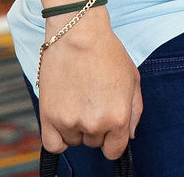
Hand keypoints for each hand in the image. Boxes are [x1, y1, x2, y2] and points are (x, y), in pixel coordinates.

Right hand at [39, 18, 140, 158]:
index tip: (110, 130)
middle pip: (95, 143)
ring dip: (76, 128)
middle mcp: (95, 124)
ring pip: (74, 141)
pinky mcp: (48, 116)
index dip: (114, 140)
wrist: (78, 34)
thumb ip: (134, 112)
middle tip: (93, 101)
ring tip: (78, 100)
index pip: (115, 150)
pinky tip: (64, 121)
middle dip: (96, 127)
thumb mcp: (133, 79)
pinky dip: (59, 137)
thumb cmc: (107, 52)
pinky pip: (53, 145)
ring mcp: (70, 122)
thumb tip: (129, 136)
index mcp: (118, 117)